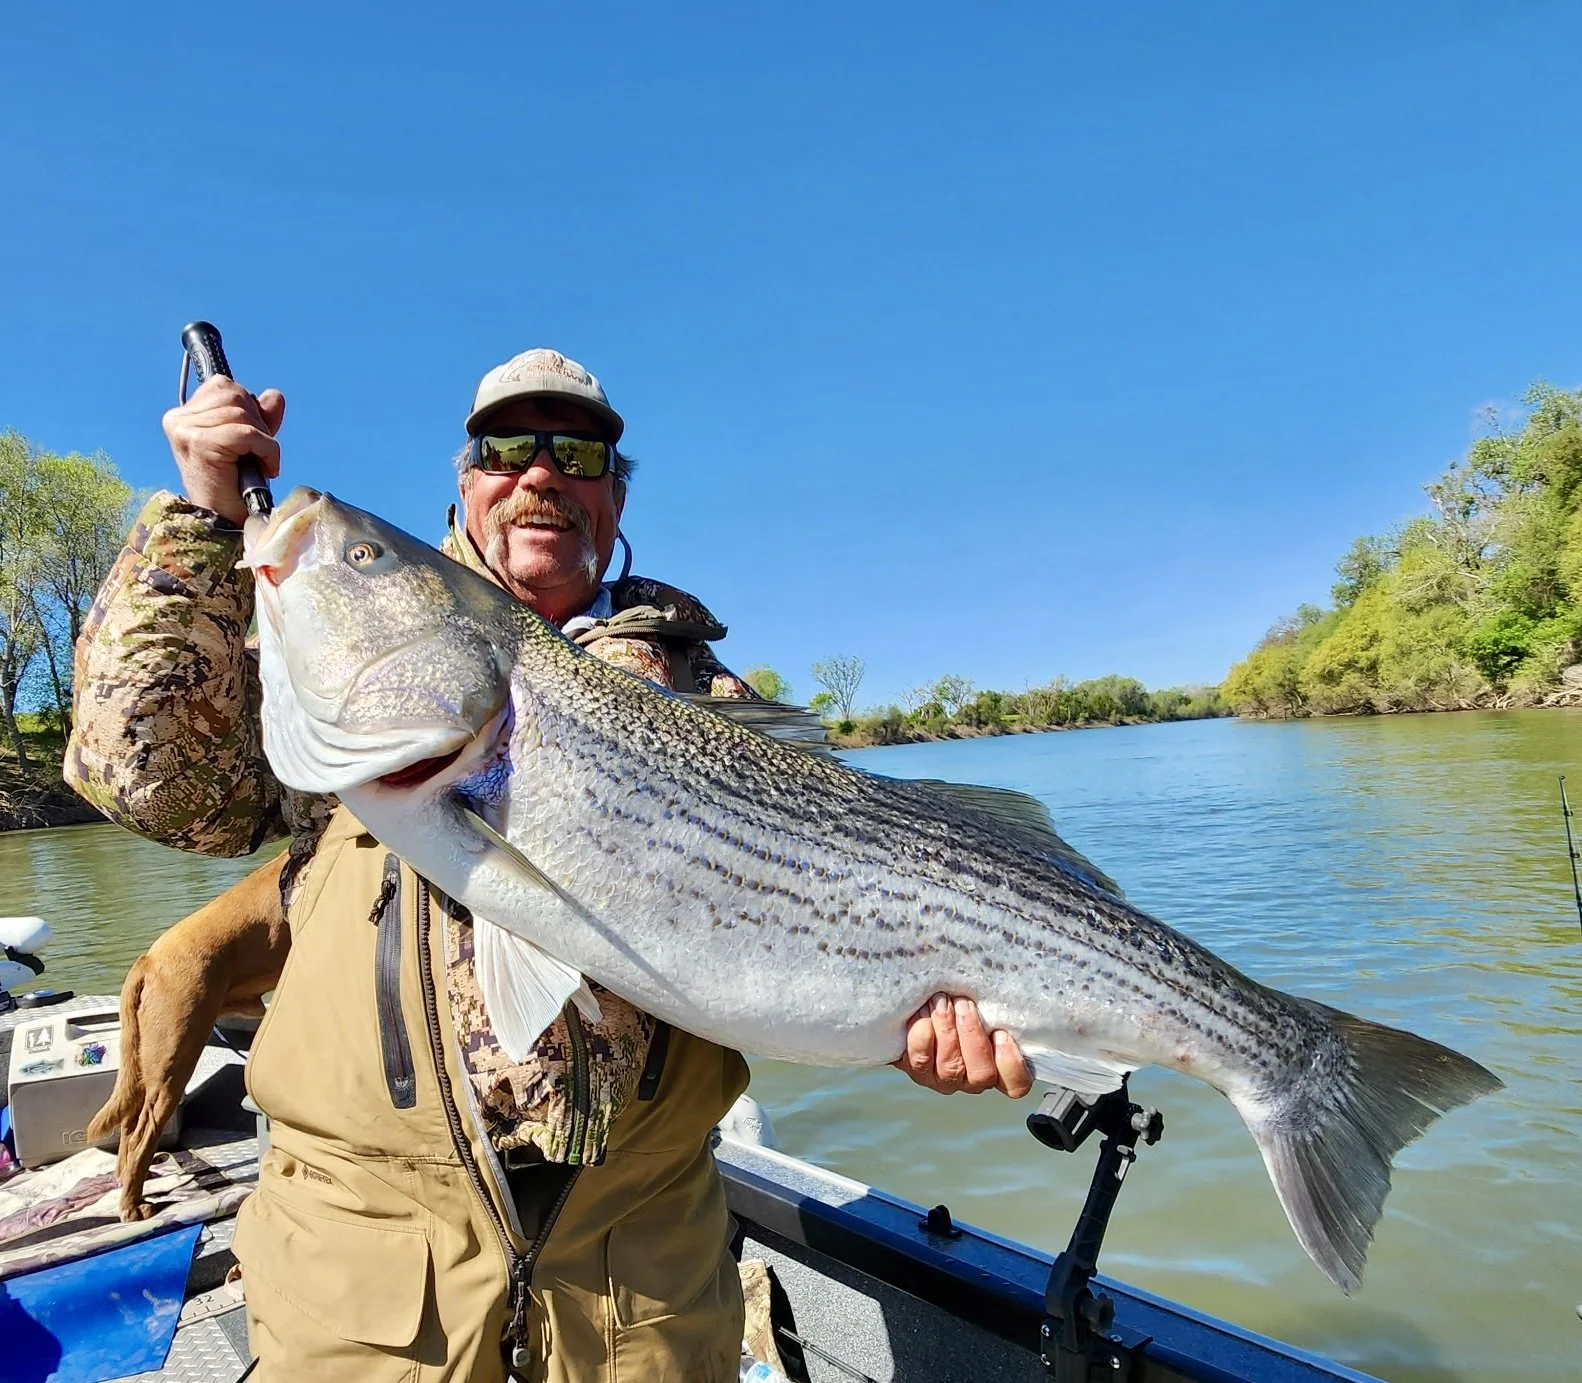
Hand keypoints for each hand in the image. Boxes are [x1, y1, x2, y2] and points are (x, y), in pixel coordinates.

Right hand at [162, 377, 284, 525]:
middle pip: (235, 395)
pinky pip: (246, 433)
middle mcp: (178, 419)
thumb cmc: (235, 486)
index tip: (252, 438)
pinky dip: (266, 449)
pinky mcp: (199, 443)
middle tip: (258, 454)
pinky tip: (266, 469)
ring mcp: (185, 430)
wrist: (224, 522)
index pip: (223, 386)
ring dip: (263, 439)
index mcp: (183, 415)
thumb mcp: (250, 443)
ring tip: (258, 463)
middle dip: (258, 423)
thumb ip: (260, 417)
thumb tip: (274, 395)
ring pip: (241, 412)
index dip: (249, 408)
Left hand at [894, 994, 1033, 1096]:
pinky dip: (922, 1033)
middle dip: (972, 1035)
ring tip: (941, 1001)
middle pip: (982, 1074)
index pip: (1016, 1084)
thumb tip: (1008, 987)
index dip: (1011, 1064)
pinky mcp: (918, 1070)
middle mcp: (972, 1078)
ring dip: (946, 1029)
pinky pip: (920, 1060)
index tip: (1001, 1033)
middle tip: (964, 1005)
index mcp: (998, 1065)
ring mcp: (944, 1078)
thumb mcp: (981, 998)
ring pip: (951, 1067)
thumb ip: (994, 1004)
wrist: (919, 1000)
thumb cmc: (960, 997)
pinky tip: (923, 1010)